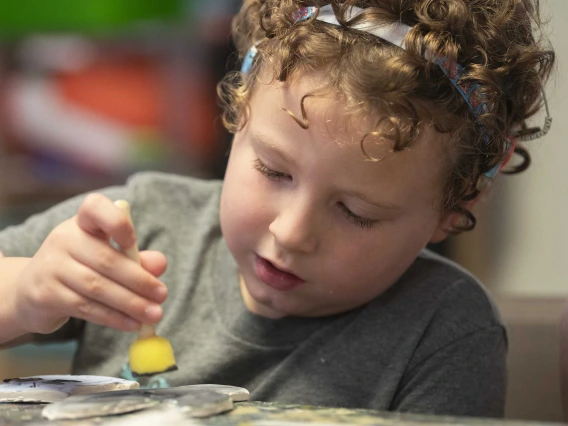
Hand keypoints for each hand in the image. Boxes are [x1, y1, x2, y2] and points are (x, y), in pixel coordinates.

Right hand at [10, 193, 167, 334]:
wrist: (29, 292)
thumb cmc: (79, 268)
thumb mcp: (107, 256)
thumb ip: (135, 258)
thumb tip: (161, 264)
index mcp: (82, 223)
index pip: (95, 208)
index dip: (116, 222)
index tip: (132, 241)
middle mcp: (64, 239)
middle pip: (106, 259)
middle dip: (139, 280)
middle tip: (162, 295)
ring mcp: (51, 267)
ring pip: (97, 287)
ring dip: (131, 303)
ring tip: (154, 314)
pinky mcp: (45, 295)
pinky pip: (86, 308)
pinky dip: (114, 318)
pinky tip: (133, 324)